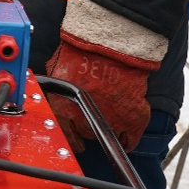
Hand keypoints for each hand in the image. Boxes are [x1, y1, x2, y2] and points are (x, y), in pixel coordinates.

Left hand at [45, 31, 158, 152]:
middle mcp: (85, 121)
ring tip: (109, 122)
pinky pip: (131, 140)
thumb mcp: (58, 71)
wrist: (109, 47)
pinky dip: (129, 140)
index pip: (65, 134)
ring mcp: (111, 122)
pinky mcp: (134, 119)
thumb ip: (58, 88)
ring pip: (107, 137)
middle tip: (92, 119)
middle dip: (88, 127)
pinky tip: (126, 137)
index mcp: (62, 110)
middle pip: (87, 134)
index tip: (75, 141)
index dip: (71, 138)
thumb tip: (54, 91)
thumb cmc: (81, 54)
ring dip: (108, 131)